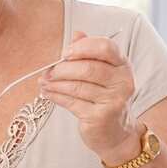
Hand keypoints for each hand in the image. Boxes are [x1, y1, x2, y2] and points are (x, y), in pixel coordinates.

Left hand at [37, 31, 144, 163]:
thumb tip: (76, 34)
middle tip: (48, 71)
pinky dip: (55, 96)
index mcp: (122, 65)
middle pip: (88, 68)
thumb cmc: (104, 98)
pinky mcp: (100, 117)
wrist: (116, 133)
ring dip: (55, 83)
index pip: (106, 47)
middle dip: (63, 69)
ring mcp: (113, 101)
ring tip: (43, 82)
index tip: (64, 53)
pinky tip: (47, 93)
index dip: (82, 47)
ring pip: (77, 86)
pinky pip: (72, 102)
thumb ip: (89, 52)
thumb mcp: (101, 72)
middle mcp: (123, 82)